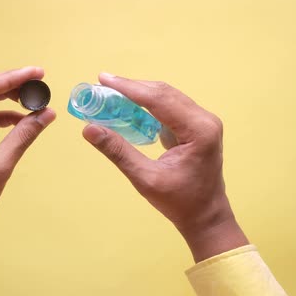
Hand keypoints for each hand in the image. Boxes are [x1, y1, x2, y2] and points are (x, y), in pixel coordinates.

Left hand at [0, 67, 55, 274]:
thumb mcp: (0, 165)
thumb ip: (23, 135)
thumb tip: (47, 114)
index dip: (10, 79)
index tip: (36, 73)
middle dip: (10, 87)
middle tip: (39, 82)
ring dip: (7, 102)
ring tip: (34, 102)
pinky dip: (0, 119)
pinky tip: (21, 121)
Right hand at [83, 73, 247, 261]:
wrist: (205, 216)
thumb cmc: (179, 202)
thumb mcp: (145, 178)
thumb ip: (118, 151)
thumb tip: (89, 129)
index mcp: (198, 130)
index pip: (158, 99)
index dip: (128, 87)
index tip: (102, 79)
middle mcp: (204, 120)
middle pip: (163, 93)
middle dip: (131, 87)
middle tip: (101, 84)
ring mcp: (202, 122)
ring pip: (166, 97)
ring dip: (138, 94)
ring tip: (110, 93)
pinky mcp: (196, 127)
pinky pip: (169, 107)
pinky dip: (147, 105)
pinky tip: (128, 107)